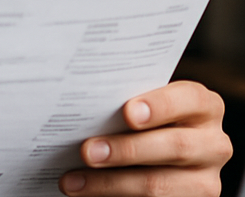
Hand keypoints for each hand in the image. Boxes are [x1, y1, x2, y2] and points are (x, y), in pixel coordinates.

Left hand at [59, 81, 230, 195]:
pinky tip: (86, 193)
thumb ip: (127, 105)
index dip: (160, 105)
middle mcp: (213, 143)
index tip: (129, 113)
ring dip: (110, 183)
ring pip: (158, 185)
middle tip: (87, 151)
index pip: (190, 99)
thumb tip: (82, 108)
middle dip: (127, 149)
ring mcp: (205, 179)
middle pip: (175, 147)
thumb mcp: (143, 107)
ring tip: (73, 181)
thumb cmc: (142, 121)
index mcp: (203, 106)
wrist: (153, 154)